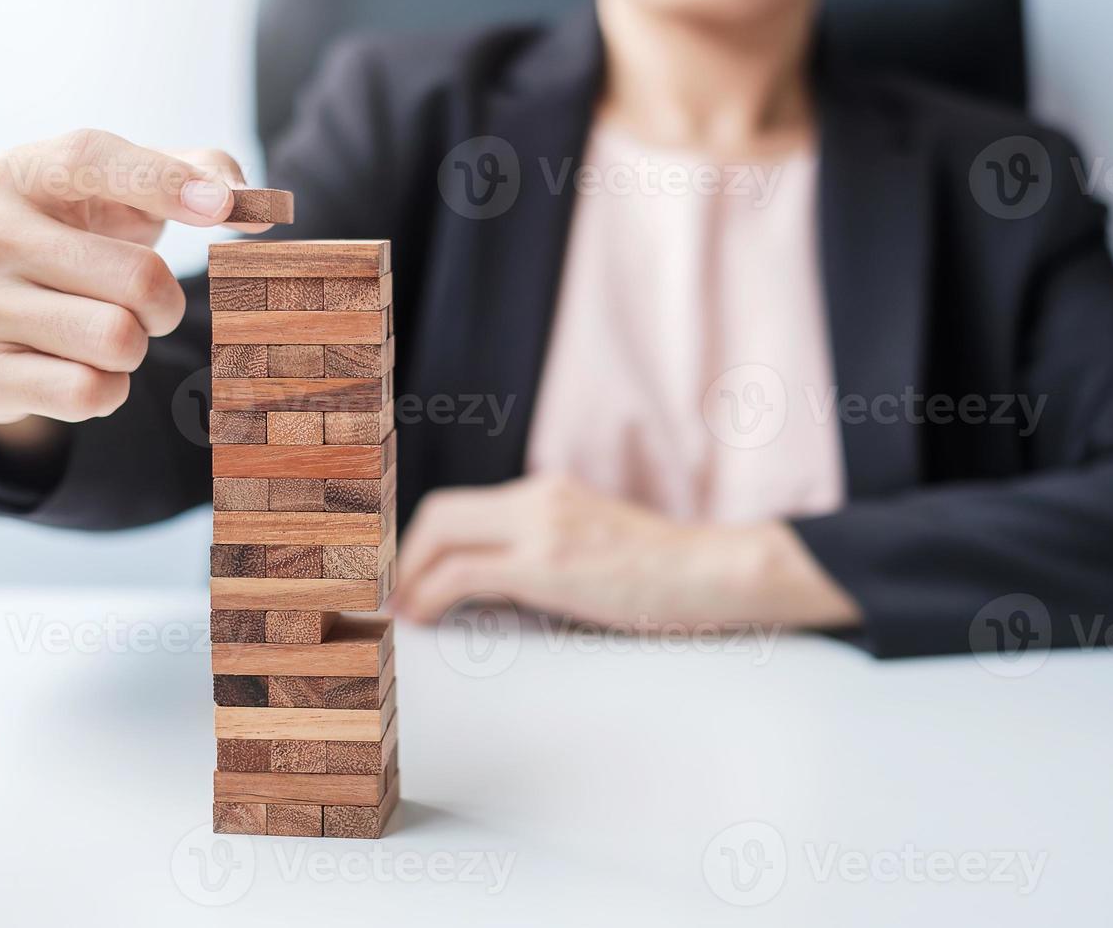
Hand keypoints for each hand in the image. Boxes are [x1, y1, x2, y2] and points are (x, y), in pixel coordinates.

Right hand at [0, 129, 268, 453]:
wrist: (1, 314)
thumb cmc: (88, 239)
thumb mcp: (135, 193)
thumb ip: (205, 175)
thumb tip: (257, 209)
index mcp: (25, 174)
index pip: (93, 161)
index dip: (165, 182)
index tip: (221, 209)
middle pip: (139, 278)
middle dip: (165, 302)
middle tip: (142, 302)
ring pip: (117, 341)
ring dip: (135, 347)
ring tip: (103, 329)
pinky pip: (89, 392)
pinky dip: (108, 389)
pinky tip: (80, 366)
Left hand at [393, 474, 861, 630]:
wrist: (717, 572)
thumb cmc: (667, 574)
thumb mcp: (599, 544)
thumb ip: (552, 548)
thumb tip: (503, 587)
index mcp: (550, 491)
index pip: (461, 504)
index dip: (421, 541)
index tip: (408, 577)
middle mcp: (539, 498)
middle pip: (439, 512)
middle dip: (404, 556)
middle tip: (395, 597)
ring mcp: (543, 527)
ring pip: (441, 537)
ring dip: (410, 578)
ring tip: (405, 615)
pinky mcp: (549, 565)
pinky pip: (463, 574)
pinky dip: (430, 596)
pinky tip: (427, 621)